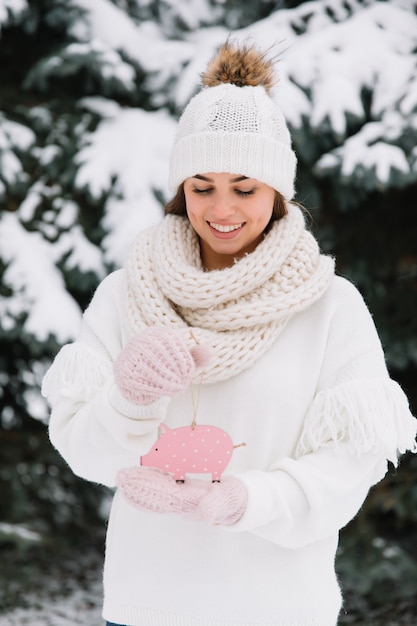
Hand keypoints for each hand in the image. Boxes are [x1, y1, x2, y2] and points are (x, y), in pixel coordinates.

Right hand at [113, 327, 209, 404]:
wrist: (140, 385)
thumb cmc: (166, 370)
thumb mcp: (183, 364)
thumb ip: (196, 358)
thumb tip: (210, 351)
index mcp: (158, 333)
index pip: (170, 341)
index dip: (182, 357)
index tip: (189, 372)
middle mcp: (141, 339)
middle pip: (159, 352)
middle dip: (173, 370)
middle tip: (183, 383)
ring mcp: (129, 353)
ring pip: (148, 365)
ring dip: (164, 379)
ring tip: (175, 388)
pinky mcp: (122, 368)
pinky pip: (137, 377)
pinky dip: (151, 386)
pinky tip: (161, 392)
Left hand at [116, 466, 246, 525]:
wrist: (236, 504)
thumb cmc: (233, 498)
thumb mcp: (229, 499)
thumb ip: (218, 504)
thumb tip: (205, 513)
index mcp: (191, 503)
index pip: (166, 496)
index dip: (150, 489)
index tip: (133, 482)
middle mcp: (181, 504)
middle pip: (156, 496)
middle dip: (139, 487)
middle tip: (121, 476)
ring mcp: (180, 500)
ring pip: (156, 494)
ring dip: (140, 486)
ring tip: (123, 477)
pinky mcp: (181, 494)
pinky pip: (161, 490)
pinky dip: (148, 484)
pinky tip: (137, 479)